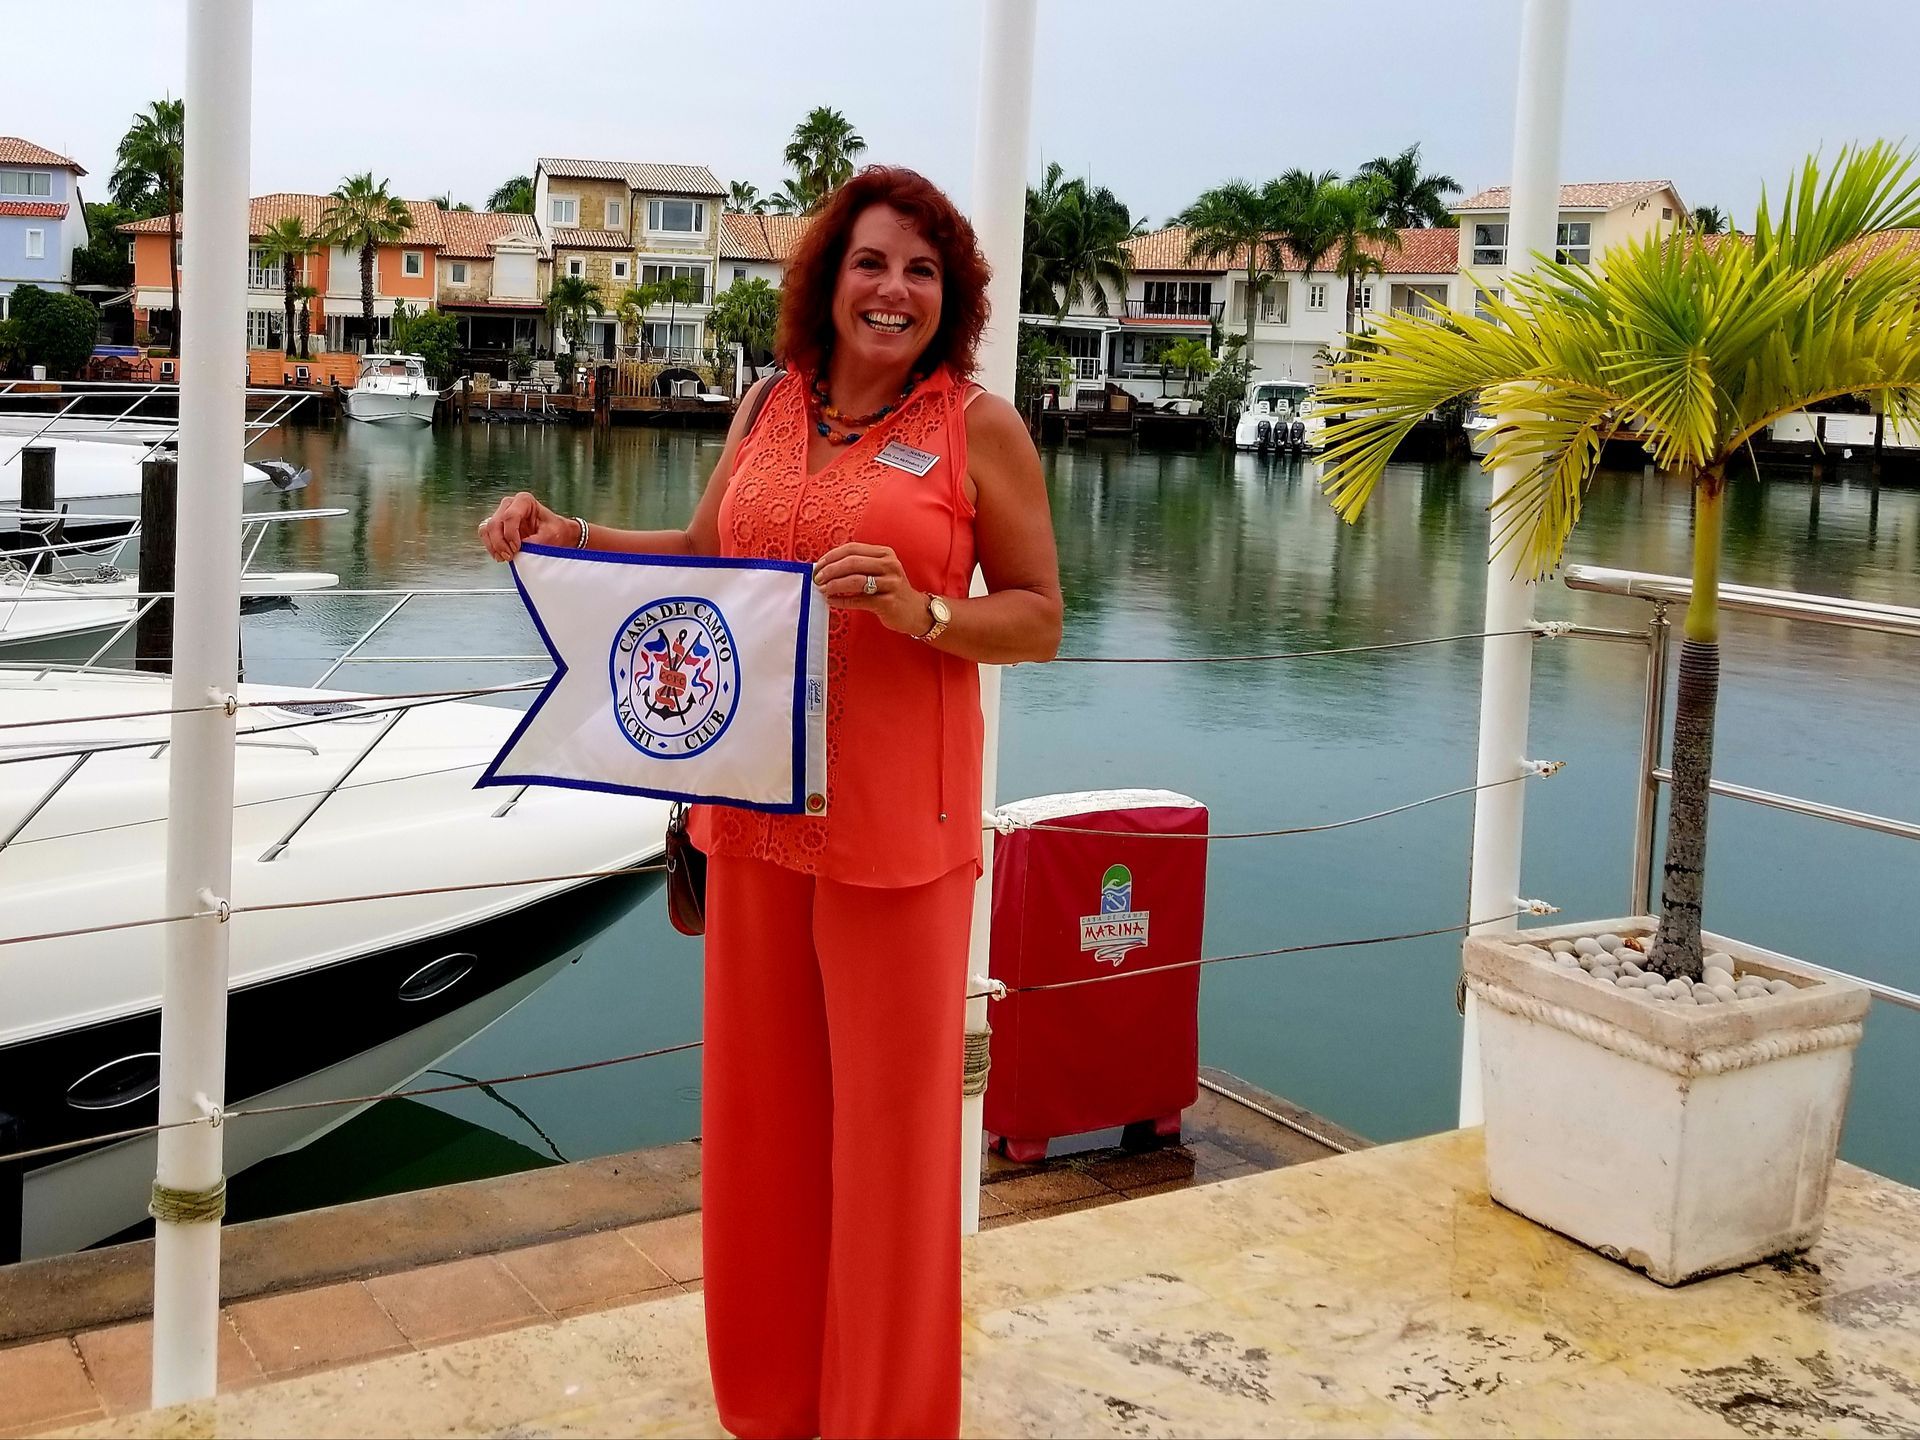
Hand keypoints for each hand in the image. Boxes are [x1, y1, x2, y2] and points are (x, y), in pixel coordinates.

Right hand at [478, 491, 574, 561]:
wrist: (557, 534)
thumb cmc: (556, 531)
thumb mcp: (551, 536)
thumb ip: (536, 542)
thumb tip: (521, 550)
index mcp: (524, 500)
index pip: (510, 516)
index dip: (511, 534)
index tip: (517, 548)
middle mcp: (510, 504)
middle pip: (495, 523)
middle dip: (500, 542)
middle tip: (510, 556)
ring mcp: (501, 513)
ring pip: (487, 529)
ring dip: (493, 545)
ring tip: (504, 558)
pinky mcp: (497, 525)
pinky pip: (485, 534)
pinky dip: (490, 546)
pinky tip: (499, 555)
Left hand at [812, 542, 930, 635]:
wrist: (915, 611)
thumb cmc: (891, 590)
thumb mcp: (880, 570)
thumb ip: (858, 566)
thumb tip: (827, 567)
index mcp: (885, 553)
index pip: (852, 548)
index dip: (832, 556)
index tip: (819, 565)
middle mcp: (889, 566)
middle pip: (852, 563)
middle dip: (830, 570)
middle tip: (818, 579)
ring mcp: (890, 584)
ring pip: (855, 581)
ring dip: (834, 585)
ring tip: (824, 590)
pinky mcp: (888, 602)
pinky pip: (859, 600)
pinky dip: (842, 601)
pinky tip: (833, 602)